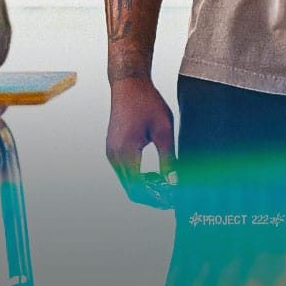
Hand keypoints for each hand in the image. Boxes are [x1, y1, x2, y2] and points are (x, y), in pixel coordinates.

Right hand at [107, 76, 176, 208]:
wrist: (129, 84)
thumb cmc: (147, 103)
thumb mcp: (164, 131)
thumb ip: (168, 159)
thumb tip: (174, 182)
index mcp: (126, 153)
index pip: (138, 189)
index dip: (154, 199)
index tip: (170, 201)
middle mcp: (114, 156)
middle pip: (130, 189)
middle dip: (150, 196)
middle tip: (170, 196)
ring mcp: (111, 152)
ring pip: (126, 181)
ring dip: (144, 187)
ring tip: (165, 185)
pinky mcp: (112, 148)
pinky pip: (124, 171)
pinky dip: (137, 177)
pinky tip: (154, 173)